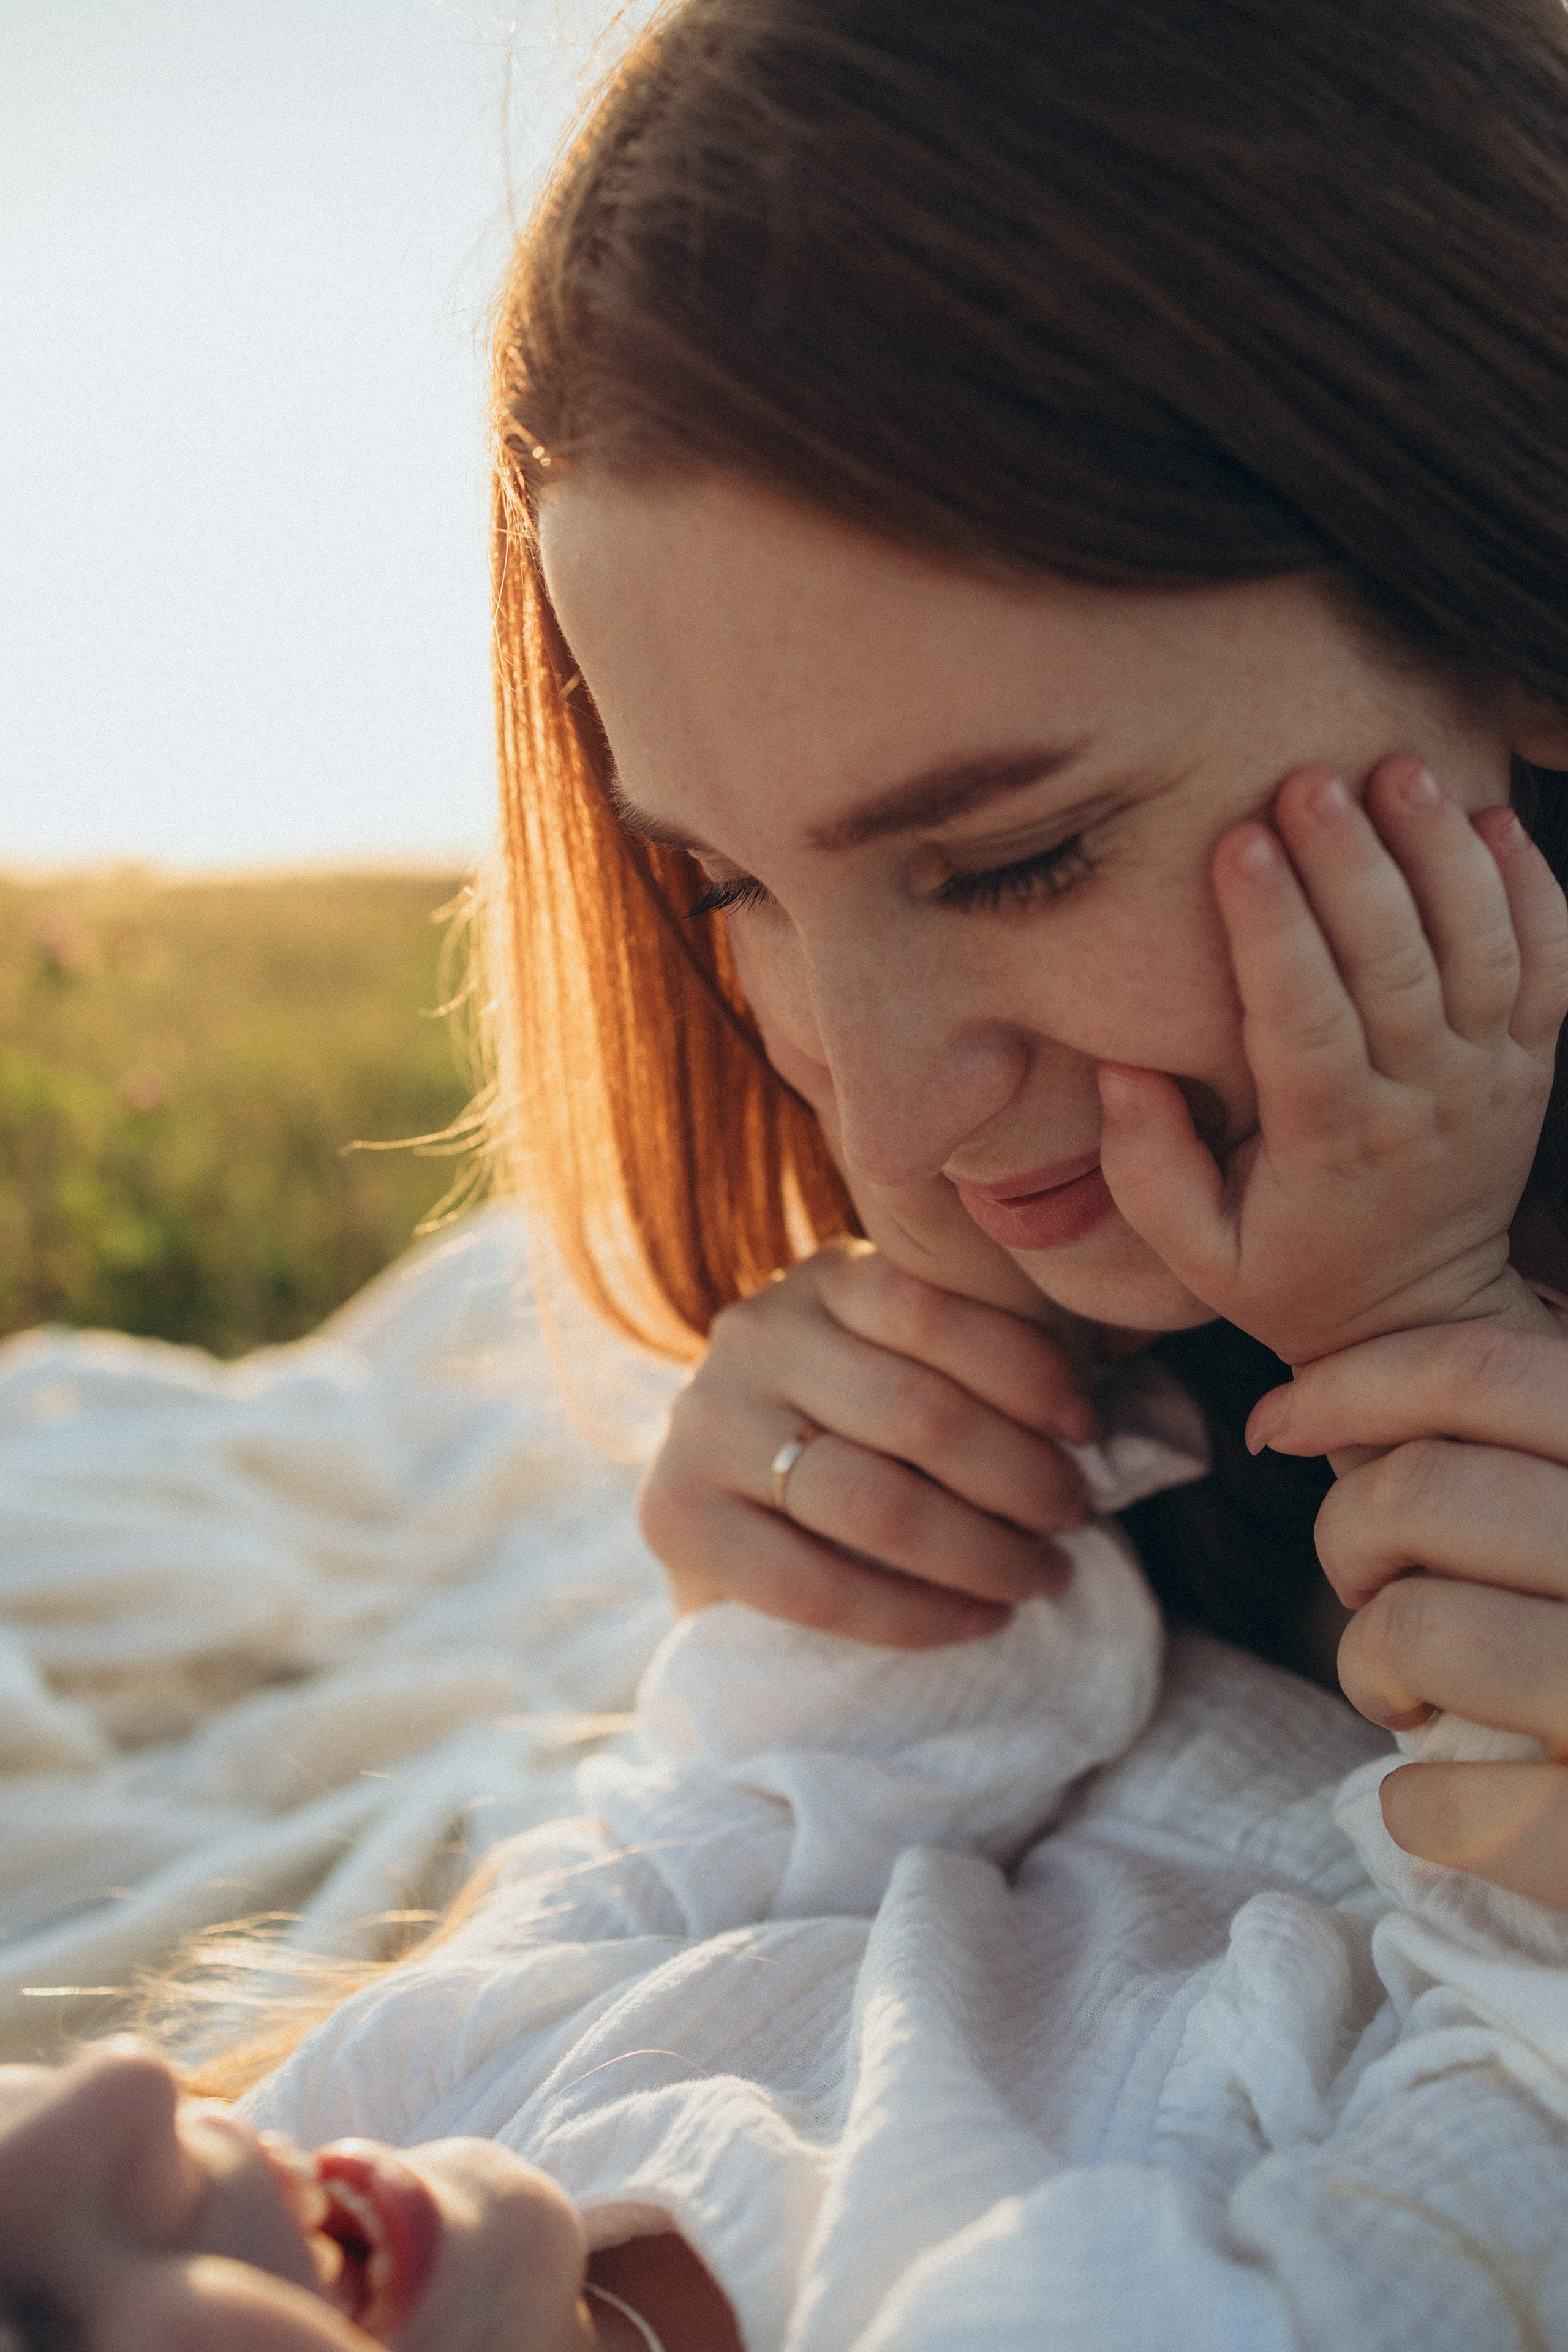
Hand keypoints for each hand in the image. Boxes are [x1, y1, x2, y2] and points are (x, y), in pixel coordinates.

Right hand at [638, 1240, 1099, 1646]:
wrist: (736, 1512)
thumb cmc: (866, 1432)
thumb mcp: (916, 1363)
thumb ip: (985, 1357)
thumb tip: (1109, 1389)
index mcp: (823, 1280)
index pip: (933, 1308)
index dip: (1028, 1371)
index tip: (1088, 1429)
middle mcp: (752, 1336)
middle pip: (916, 1412)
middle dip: (1020, 1477)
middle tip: (1075, 1517)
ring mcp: (703, 1425)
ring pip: (873, 1502)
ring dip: (983, 1551)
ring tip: (1042, 1575)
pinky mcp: (675, 1518)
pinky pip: (815, 1584)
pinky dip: (916, 1615)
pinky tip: (979, 1620)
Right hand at [1097, 757, 1567, 1365]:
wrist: (1421, 1320)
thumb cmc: (1293, 1275)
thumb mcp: (1199, 1256)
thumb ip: (1148, 1170)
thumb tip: (1121, 1071)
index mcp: (1334, 1144)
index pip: (1307, 1022)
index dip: (1275, 930)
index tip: (1238, 844)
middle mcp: (1424, 1103)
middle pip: (1398, 966)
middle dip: (1355, 864)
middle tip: (1311, 781)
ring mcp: (1490, 1078)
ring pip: (1483, 948)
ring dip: (1443, 853)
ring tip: (1400, 770)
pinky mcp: (1530, 1062)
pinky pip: (1551, 963)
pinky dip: (1533, 888)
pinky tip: (1492, 820)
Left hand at [1249, 1322, 1567, 1904]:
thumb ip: (1521, 1458)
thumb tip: (1316, 1412)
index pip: (1479, 1371)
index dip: (1348, 1383)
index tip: (1283, 1421)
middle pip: (1414, 1491)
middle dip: (1349, 1536)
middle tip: (1372, 1585)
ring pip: (1411, 1632)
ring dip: (1370, 1666)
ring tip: (1411, 1694)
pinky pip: (1442, 1807)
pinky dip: (1416, 1811)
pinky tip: (1447, 1808)